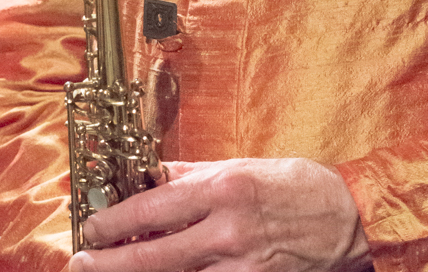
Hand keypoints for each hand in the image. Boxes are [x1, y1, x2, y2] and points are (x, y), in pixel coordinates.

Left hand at [68, 157, 371, 271]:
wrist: (346, 218)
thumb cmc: (294, 185)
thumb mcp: (239, 166)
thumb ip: (190, 176)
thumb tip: (149, 178)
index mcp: (222, 189)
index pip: (152, 208)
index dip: (114, 221)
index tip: (89, 228)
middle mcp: (226, 231)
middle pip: (152, 256)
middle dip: (110, 262)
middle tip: (81, 263)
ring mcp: (239, 268)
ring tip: (115, 269)